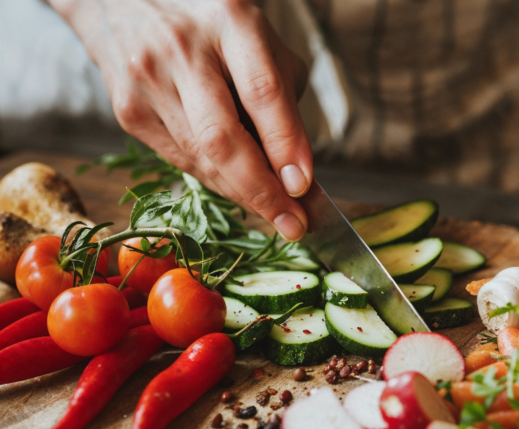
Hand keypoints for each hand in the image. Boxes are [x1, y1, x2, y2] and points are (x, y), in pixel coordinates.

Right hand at [49, 0, 311, 239]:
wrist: (122, 2)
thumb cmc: (212, 26)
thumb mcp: (261, 41)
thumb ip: (283, 99)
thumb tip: (296, 170)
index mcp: (230, 22)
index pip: (261, 91)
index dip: (284, 143)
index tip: (303, 185)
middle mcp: (182, 50)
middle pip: (222, 137)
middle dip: (261, 191)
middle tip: (294, 225)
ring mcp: (148, 81)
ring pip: (201, 158)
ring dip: (242, 194)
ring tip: (277, 214)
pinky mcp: (128, 110)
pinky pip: (180, 161)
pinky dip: (215, 181)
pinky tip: (239, 189)